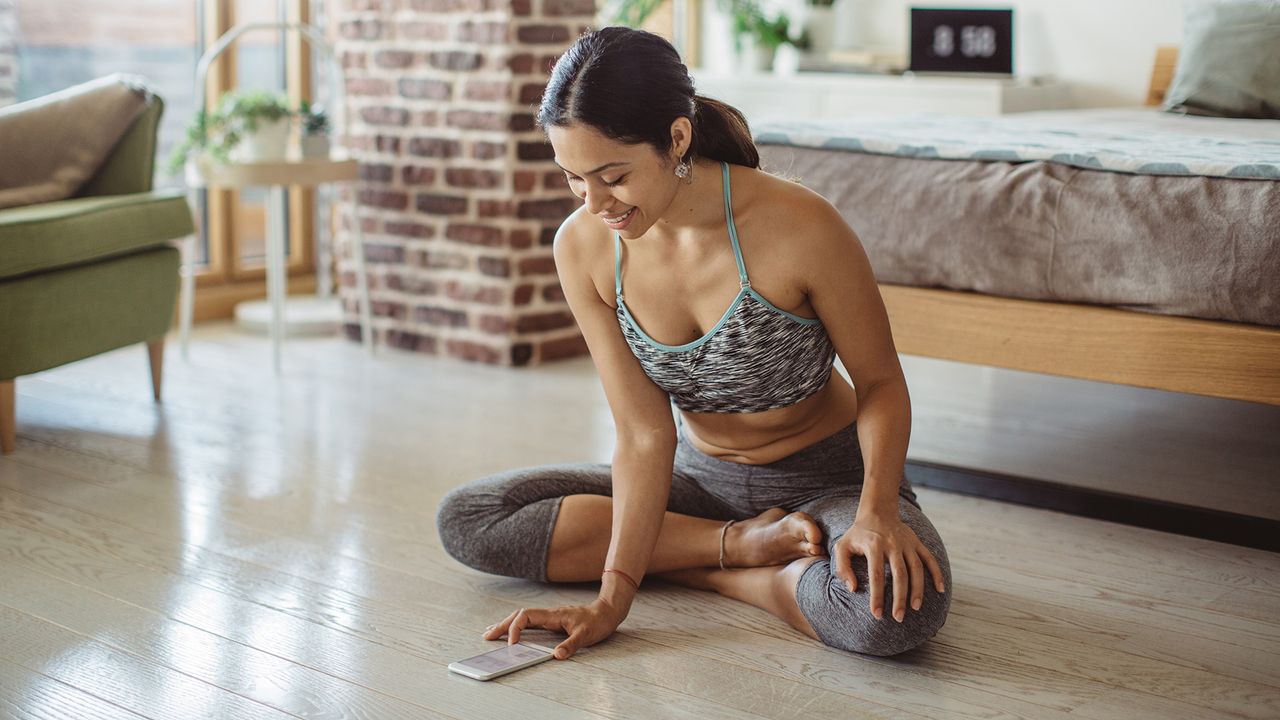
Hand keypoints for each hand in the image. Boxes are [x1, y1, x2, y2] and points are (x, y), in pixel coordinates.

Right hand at [482, 597, 625, 659]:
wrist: (607, 612)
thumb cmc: (597, 622)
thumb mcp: (586, 635)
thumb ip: (570, 645)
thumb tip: (556, 655)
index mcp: (552, 615)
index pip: (526, 616)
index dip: (515, 628)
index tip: (512, 644)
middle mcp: (548, 614)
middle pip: (518, 615)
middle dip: (502, 625)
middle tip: (486, 637)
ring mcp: (549, 617)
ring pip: (522, 618)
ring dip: (506, 625)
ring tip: (490, 633)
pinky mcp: (552, 622)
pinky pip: (529, 622)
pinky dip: (517, 627)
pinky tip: (512, 633)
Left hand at [832, 512, 945, 622]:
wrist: (877, 512)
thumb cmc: (857, 534)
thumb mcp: (842, 546)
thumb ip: (842, 567)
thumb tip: (853, 589)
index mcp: (873, 546)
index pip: (876, 575)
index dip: (877, 597)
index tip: (877, 614)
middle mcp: (892, 544)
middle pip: (900, 574)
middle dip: (900, 598)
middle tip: (899, 617)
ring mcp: (907, 543)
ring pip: (916, 568)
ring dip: (918, 589)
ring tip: (915, 608)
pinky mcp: (917, 542)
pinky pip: (930, 558)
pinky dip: (937, 573)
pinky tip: (940, 589)